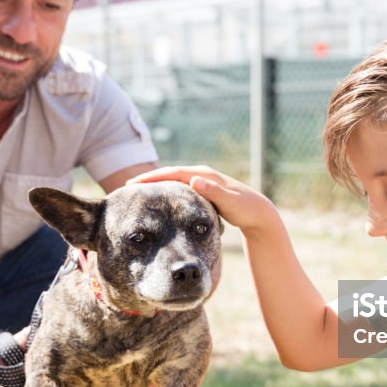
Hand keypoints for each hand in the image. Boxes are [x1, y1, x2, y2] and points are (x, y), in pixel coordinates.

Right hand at [128, 165, 276, 233]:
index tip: (133, 185)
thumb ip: (213, 192)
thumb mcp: (231, 202)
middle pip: (168, 175)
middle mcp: (201, 175)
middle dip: (148, 181)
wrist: (259, 213)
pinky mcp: (202, 191)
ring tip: (136, 195)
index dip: (152, 179)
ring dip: (155, 187)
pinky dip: (165, 194)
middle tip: (127, 188)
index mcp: (204, 175)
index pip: (172, 173)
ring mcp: (201, 183)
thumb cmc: (246, 209)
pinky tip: (157, 203)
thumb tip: (193, 180)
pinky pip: (178, 191)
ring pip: (172, 183)